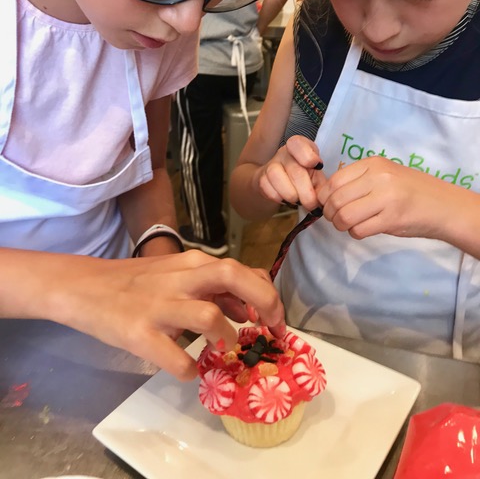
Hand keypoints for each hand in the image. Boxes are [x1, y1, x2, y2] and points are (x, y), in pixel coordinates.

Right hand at [53, 251, 285, 381]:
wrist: (85, 287)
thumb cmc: (137, 282)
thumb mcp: (178, 274)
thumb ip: (212, 286)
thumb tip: (247, 307)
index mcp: (193, 263)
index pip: (244, 270)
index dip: (268, 295)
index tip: (276, 320)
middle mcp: (181, 280)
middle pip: (234, 277)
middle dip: (265, 304)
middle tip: (272, 331)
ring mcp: (160, 306)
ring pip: (210, 317)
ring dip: (227, 338)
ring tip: (224, 350)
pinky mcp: (140, 334)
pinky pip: (177, 359)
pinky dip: (190, 369)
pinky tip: (189, 369)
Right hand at [257, 135, 325, 209]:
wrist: (278, 183)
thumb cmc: (303, 179)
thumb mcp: (315, 177)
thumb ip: (321, 185)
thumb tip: (326, 197)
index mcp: (299, 147)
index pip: (298, 144)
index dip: (308, 156)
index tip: (318, 166)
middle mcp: (284, 153)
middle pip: (295, 171)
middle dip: (306, 193)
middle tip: (312, 205)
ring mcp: (271, 164)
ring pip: (277, 177)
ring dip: (291, 195)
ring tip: (298, 202)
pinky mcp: (261, 178)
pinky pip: (267, 189)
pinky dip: (279, 198)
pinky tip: (285, 200)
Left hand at [319, 156, 448, 239]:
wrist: (443, 206)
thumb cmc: (410, 191)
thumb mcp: (384, 175)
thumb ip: (358, 180)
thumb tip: (326, 195)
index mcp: (374, 164)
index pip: (334, 181)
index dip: (325, 197)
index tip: (329, 204)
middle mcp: (379, 178)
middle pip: (336, 199)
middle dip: (330, 214)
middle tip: (337, 219)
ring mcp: (386, 198)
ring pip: (344, 216)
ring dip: (341, 225)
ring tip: (349, 225)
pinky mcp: (391, 219)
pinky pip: (359, 230)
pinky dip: (355, 233)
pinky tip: (364, 229)